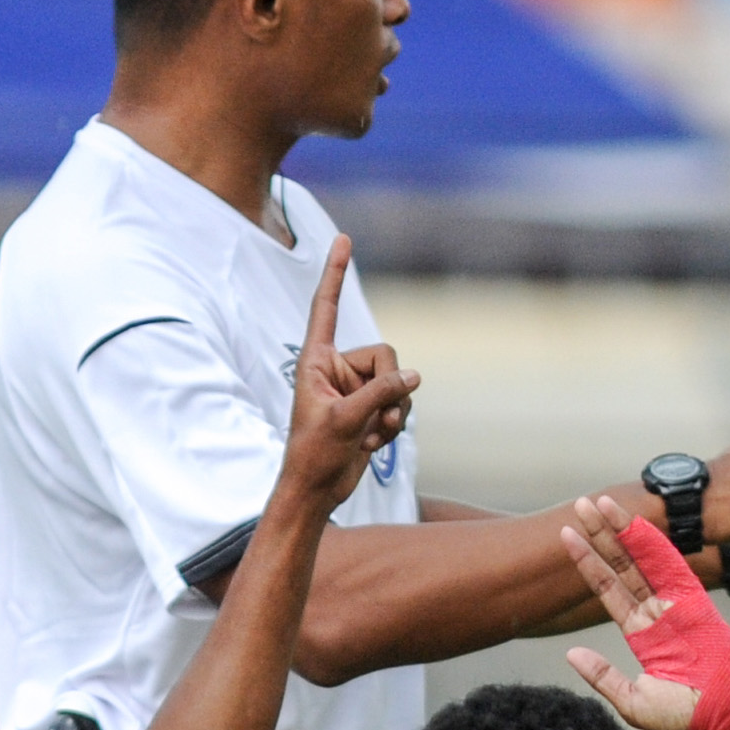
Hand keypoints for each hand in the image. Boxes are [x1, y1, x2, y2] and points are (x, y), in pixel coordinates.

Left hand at [276, 234, 416, 515]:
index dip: (335, 273)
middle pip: (386, 355)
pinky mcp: (371, 407)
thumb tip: (415, 376)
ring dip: (393, 413)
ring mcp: (356, 388)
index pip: (326, 307)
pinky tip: (373, 445)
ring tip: (371, 437)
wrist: (317, 490)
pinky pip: (401, 402)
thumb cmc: (314, 454)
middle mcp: (337, 368)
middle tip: (372, 420)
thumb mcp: (346, 420)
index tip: (343, 239)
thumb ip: (381, 393)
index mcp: (317, 360)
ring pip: (399, 381)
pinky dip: (394, 425)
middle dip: (388, 389)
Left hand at [560, 494, 729, 729]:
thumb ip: (603, 676)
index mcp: (641, 631)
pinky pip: (672, 566)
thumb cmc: (687, 716)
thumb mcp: (633, 702)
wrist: (726, 719)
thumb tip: (571, 654)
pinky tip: (633, 524)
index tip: (567, 535)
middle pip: (623, 564)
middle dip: (601, 534)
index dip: (588, 561)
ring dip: (622, 530)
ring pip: (643, 559)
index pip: (608, 588)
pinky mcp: (696, 602)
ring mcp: (676, 604)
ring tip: (599, 503)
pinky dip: (652, 544)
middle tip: (579, 505)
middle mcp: (657, 611)